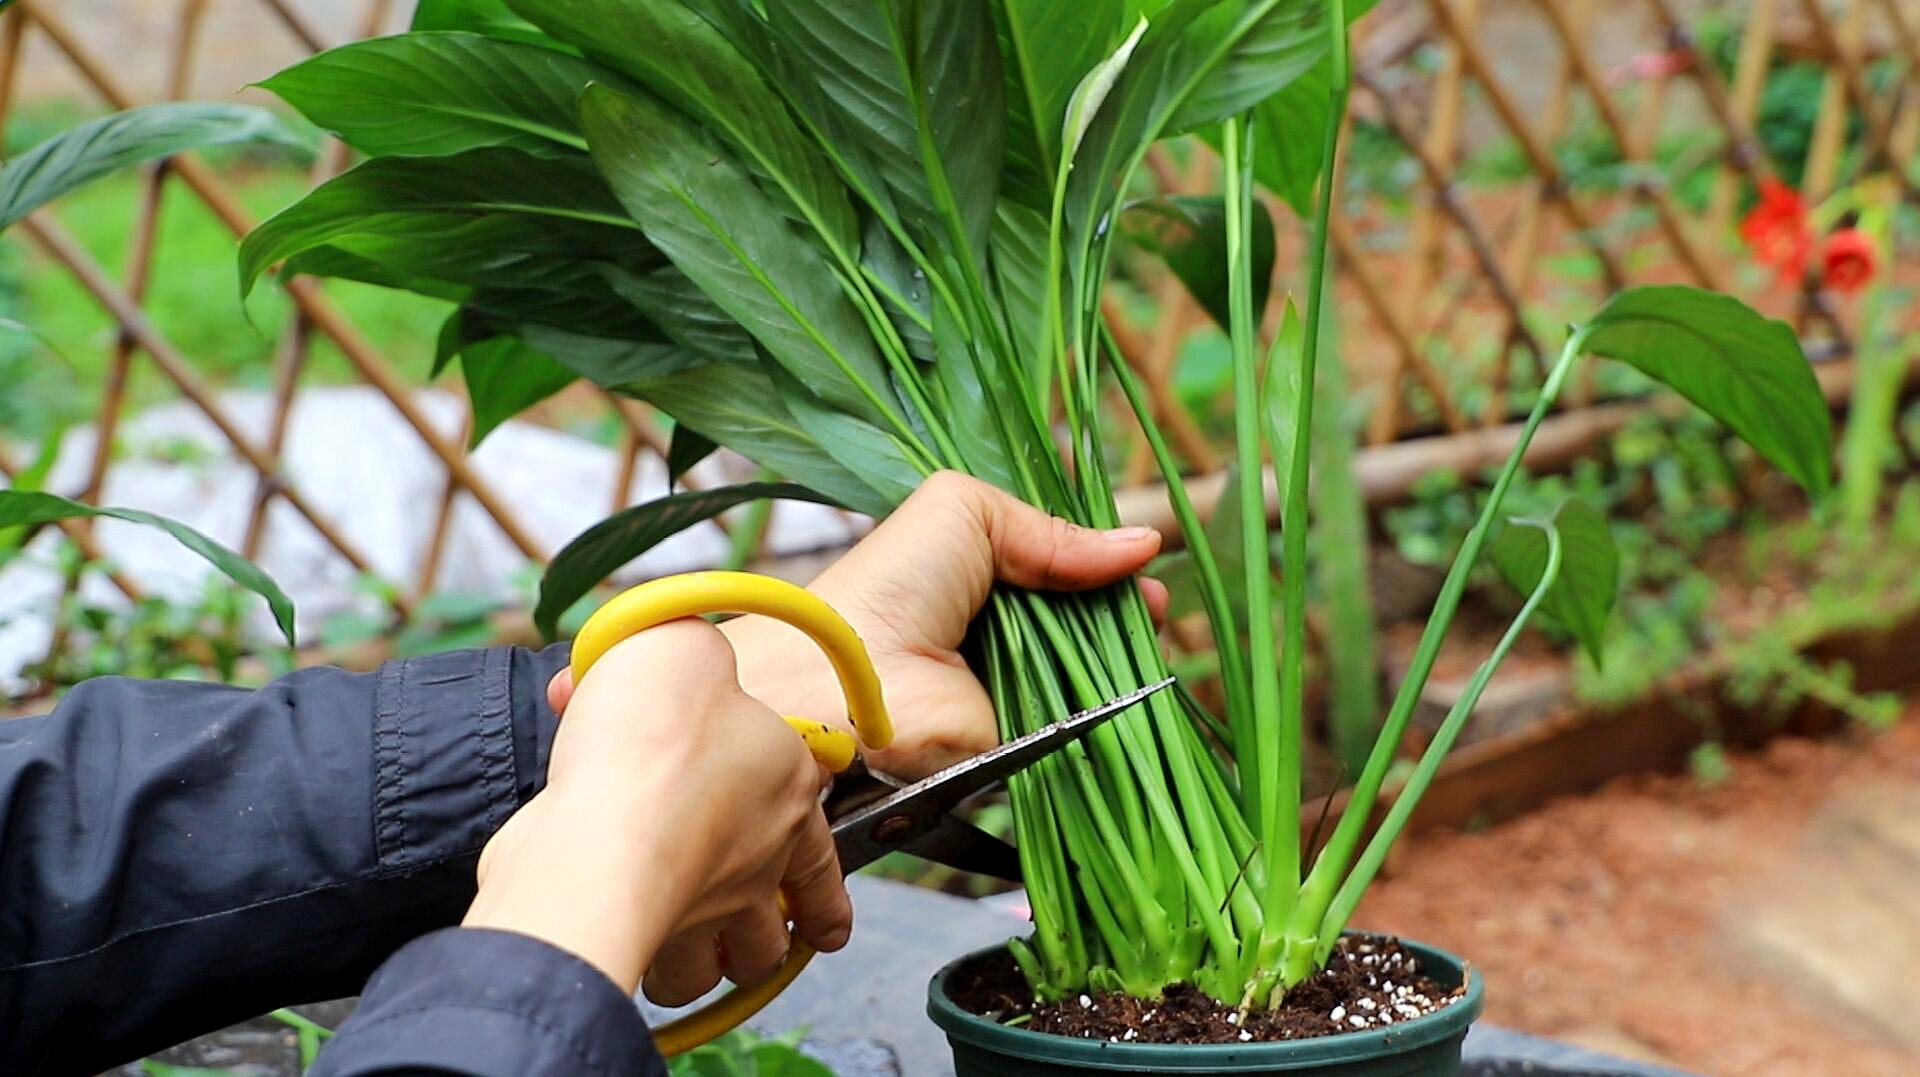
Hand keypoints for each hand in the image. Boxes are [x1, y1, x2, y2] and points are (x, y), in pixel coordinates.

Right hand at [465, 621, 848, 994]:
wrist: (597, 817)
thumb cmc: (655, 738)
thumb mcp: (683, 649)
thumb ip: (693, 656)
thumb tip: (685, 658)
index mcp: (787, 792)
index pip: (821, 858)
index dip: (824, 896)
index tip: (829, 926)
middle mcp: (756, 866)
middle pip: (773, 933)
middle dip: (761, 939)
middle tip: (749, 938)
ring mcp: (703, 915)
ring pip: (720, 968)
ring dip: (708, 962)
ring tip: (689, 950)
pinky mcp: (642, 943)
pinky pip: (655, 971)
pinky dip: (646, 965)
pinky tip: (628, 938)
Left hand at [549, 471, 1167, 778]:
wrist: (847, 683)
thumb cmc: (888, 587)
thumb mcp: (966, 514)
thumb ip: (1052, 530)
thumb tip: (1142, 542)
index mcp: (979, 580)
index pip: (1061, 576)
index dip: (1105, 574)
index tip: (1145, 572)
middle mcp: (997, 638)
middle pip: (1084, 627)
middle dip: (1124, 616)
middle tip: (1153, 607)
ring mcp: (1013, 695)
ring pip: (1093, 678)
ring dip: (1126, 660)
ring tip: (1150, 635)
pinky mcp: (1024, 749)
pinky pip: (1083, 729)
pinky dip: (1113, 711)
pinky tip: (1140, 686)